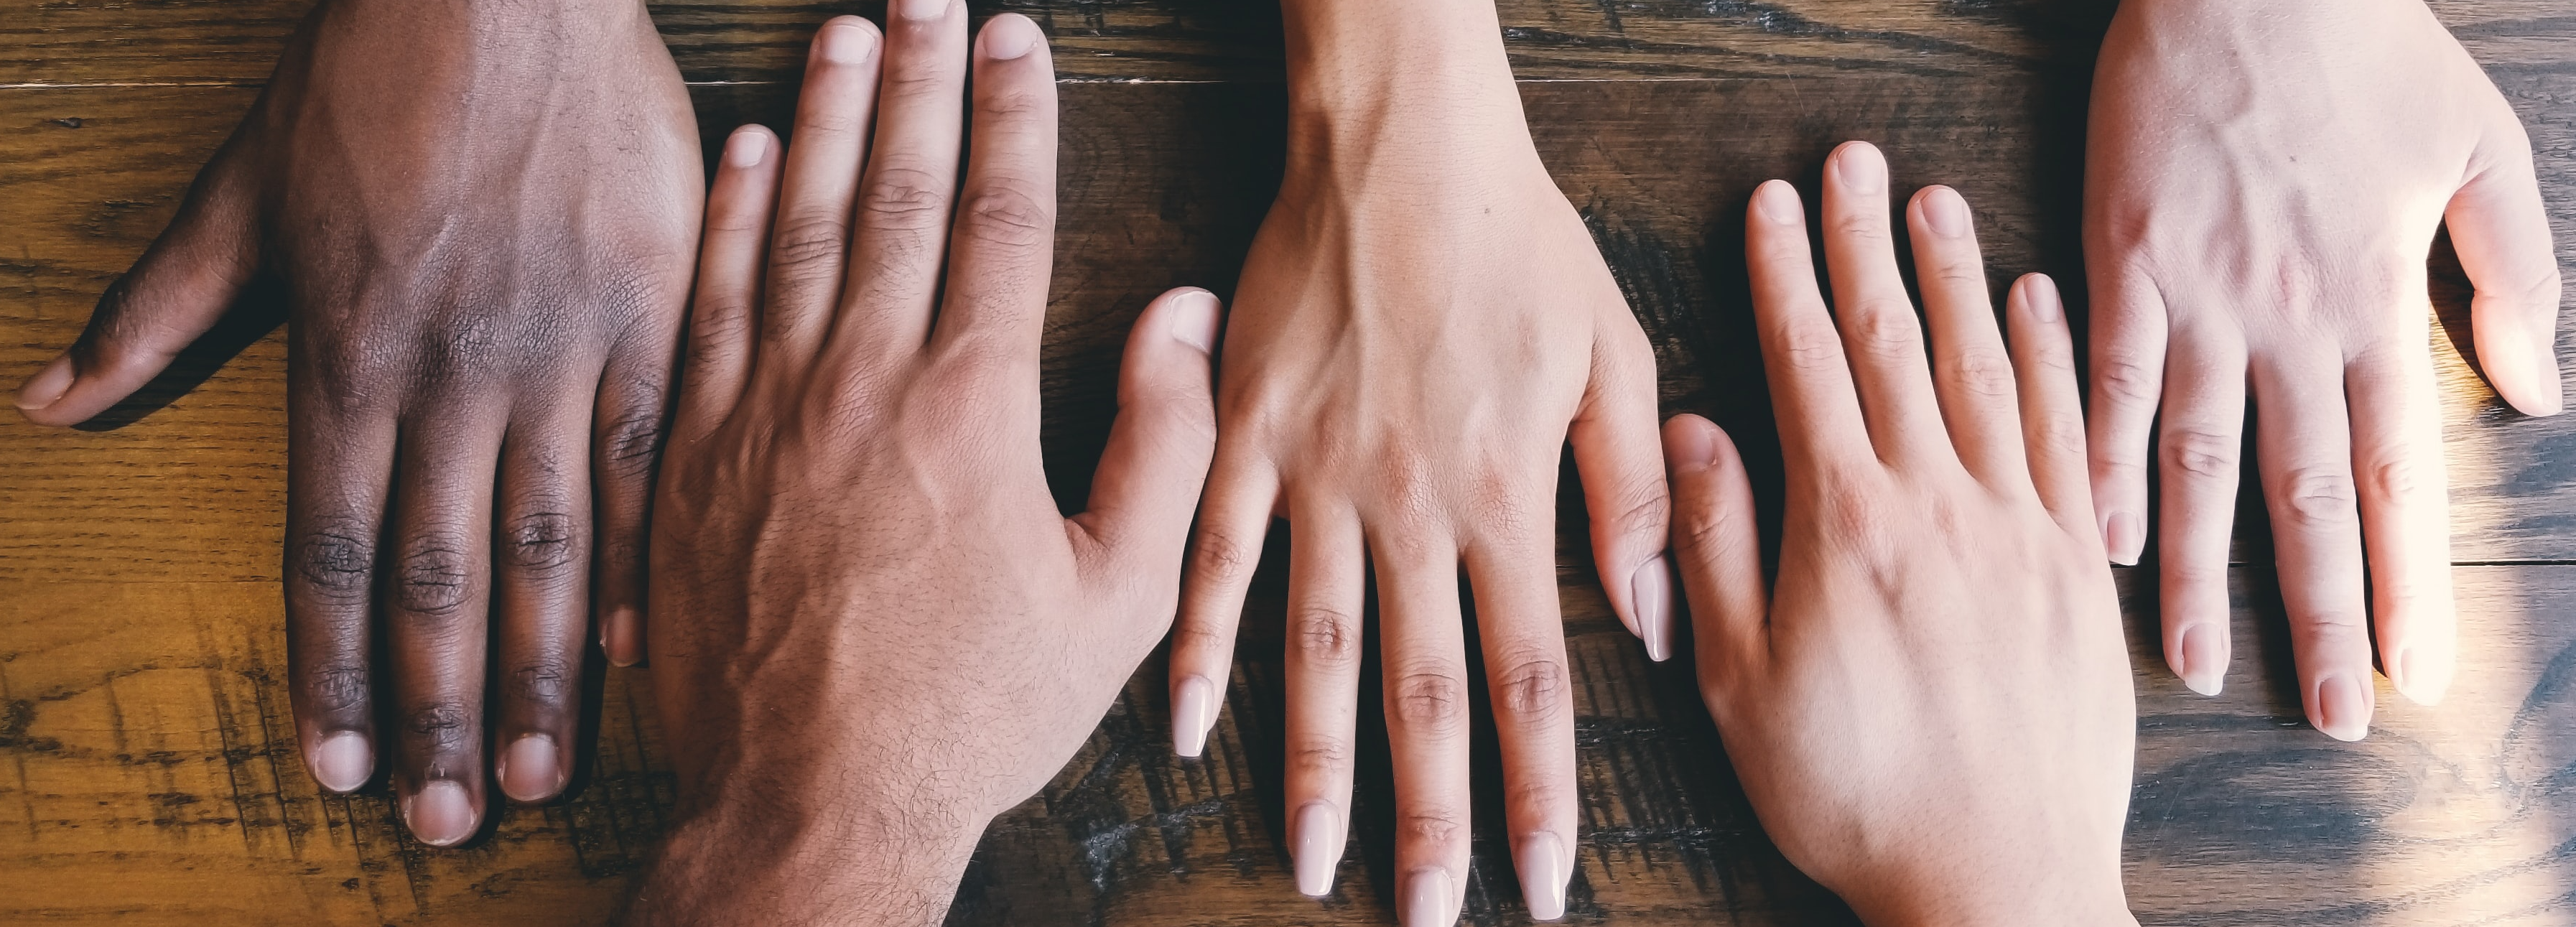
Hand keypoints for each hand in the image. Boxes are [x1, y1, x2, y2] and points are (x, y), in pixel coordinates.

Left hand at [12, 0, 700, 838]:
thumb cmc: (370, 74)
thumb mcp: (242, 186)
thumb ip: (161, 306)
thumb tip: (54, 400)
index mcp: (349, 352)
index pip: (332, 550)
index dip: (331, 672)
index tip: (335, 767)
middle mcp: (454, 374)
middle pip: (439, 576)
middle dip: (433, 711)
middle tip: (445, 819)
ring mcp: (561, 350)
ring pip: (551, 541)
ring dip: (539, 669)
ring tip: (537, 768)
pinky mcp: (649, 315)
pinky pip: (653, 459)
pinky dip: (648, 557)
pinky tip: (644, 645)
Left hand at [628, 10, 1219, 924]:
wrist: (811, 802)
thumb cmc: (971, 712)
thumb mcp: (1117, 599)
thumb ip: (1164, 446)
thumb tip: (1181, 318)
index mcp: (971, 409)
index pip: (998, 219)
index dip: (1014, 116)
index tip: (1020, 39)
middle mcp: (860, 385)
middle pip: (893, 193)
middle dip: (918, 81)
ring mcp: (763, 413)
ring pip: (796, 227)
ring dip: (824, 118)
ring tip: (844, 33)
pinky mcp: (690, 454)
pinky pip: (710, 303)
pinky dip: (729, 219)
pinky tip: (749, 153)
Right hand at [1160, 1, 1668, 919]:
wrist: (1398, 141)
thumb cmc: (1517, 240)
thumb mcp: (1614, 352)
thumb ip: (1632, 495)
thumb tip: (1652, 626)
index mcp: (1506, 495)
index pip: (1531, 679)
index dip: (1539, 793)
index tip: (1541, 884)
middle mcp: (1410, 507)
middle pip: (1422, 692)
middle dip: (1430, 816)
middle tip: (1429, 914)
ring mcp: (1317, 477)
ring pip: (1314, 651)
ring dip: (1315, 767)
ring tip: (1314, 862)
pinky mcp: (1246, 438)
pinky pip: (1214, 560)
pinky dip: (1198, 648)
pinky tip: (1184, 730)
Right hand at [1672, 145, 2136, 925]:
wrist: (1999, 883)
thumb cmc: (1855, 798)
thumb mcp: (1738, 684)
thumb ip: (1711, 548)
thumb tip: (1690, 432)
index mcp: (1846, 528)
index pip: (1807, 367)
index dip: (1784, 277)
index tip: (1772, 207)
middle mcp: (1941, 507)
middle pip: (1897, 346)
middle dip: (1866, 247)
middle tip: (1854, 166)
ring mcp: (2021, 532)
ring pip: (1987, 372)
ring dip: (1958, 279)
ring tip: (1937, 206)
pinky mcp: (2077, 570)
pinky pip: (2069, 436)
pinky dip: (2053, 360)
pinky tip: (2038, 307)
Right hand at [2084, 0, 2561, 734]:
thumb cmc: (2364, 51)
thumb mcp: (2481, 147)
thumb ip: (2514, 273)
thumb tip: (2540, 390)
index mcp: (2374, 299)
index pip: (2395, 469)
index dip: (2408, 579)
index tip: (2416, 672)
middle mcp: (2287, 318)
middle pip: (2301, 492)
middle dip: (2319, 613)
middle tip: (2327, 714)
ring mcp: (2197, 296)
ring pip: (2199, 458)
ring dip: (2197, 571)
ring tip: (2191, 665)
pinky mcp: (2122, 262)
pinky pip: (2109, 382)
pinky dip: (2102, 463)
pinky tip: (2097, 539)